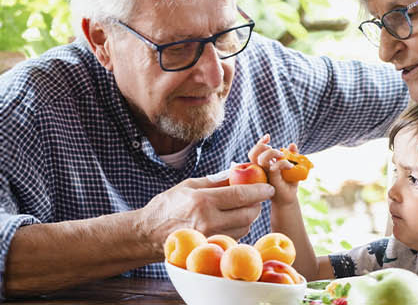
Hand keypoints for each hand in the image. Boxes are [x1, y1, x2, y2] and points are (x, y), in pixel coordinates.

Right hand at [135, 175, 273, 256]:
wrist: (148, 234)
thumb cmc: (167, 206)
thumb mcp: (188, 186)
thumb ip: (215, 180)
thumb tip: (237, 171)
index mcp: (203, 201)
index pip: (241, 194)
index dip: (259, 190)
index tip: (269, 187)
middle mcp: (209, 220)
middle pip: (247, 213)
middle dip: (257, 204)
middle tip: (257, 196)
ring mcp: (210, 236)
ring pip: (244, 227)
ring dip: (249, 216)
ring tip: (243, 206)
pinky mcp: (210, 246)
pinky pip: (235, 236)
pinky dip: (239, 227)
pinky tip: (232, 219)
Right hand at [247, 135, 300, 204]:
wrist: (288, 199)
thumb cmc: (288, 183)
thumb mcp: (292, 166)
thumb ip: (292, 155)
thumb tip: (292, 144)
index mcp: (263, 165)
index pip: (256, 151)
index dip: (260, 142)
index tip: (268, 136)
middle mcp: (261, 170)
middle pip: (253, 154)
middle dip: (262, 146)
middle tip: (277, 151)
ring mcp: (265, 176)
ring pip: (261, 160)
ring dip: (272, 154)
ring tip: (282, 155)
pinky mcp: (271, 181)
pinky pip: (273, 168)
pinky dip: (282, 163)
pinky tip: (290, 166)